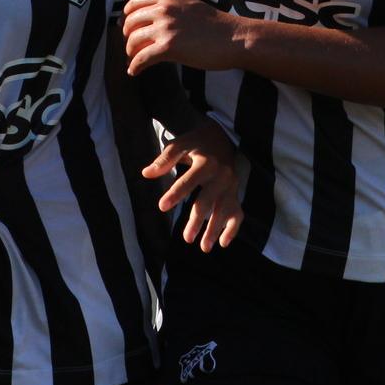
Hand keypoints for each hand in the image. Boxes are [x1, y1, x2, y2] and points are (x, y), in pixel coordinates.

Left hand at [123, 0, 243, 74]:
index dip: (127, 16)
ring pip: (132, 40)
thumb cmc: (216, 25)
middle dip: (127, 37)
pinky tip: (135, 72)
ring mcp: (165, 28)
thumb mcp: (190, 5)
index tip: (126, 27)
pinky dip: (135, 67)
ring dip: (130, 53)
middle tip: (131, 47)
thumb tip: (152, 19)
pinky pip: (141, 58)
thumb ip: (171, 7)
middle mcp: (164, 9)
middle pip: (130, 22)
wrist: (234, 38)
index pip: (134, 3)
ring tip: (134, 61)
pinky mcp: (169, 47)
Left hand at [144, 118, 242, 251]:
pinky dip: (233, 229)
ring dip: (215, 230)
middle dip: (198, 220)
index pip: (189, 181)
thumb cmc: (197, 143)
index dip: (176, 194)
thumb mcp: (181, 144)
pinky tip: (223, 243)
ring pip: (224, 210)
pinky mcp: (235, 194)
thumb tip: (146, 174)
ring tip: (203, 247)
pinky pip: (238, 213)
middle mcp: (221, 176)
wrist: (224, 136)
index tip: (162, 206)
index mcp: (206, 162)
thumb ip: (165, 159)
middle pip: (208, 200)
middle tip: (186, 238)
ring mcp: (230, 186)